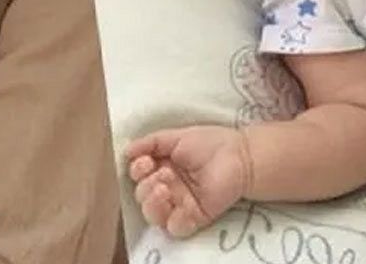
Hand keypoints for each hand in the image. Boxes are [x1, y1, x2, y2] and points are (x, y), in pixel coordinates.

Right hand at [125, 125, 250, 237]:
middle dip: (145, 186)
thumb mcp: (175, 137)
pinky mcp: (196, 217)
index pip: (138, 177)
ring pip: (154, 216)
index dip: (137, 171)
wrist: (239, 155)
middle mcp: (168, 188)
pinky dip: (172, 219)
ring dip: (152, 203)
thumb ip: (150, 143)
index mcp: (161, 168)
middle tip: (163, 173)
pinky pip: (177, 228)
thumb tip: (126, 152)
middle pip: (143, 198)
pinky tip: (177, 203)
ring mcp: (181, 204)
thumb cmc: (209, 143)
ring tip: (164, 188)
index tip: (146, 161)